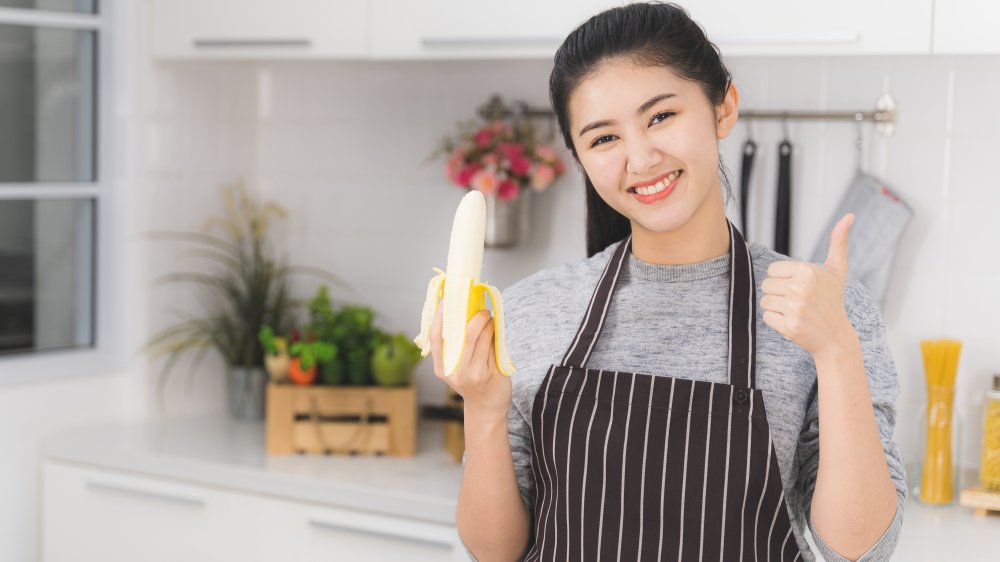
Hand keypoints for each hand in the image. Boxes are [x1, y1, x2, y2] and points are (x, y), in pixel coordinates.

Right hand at [430, 300, 511, 420]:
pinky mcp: (491, 375)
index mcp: (442, 368)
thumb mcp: (456, 368)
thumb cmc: (471, 382)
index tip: (446, 302)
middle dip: (476, 318)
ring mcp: (474, 375)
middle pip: (466, 336)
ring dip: (488, 325)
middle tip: (483, 310)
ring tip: (490, 319)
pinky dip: (495, 336)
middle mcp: (456, 372)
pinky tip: (495, 331)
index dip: (439, 319)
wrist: (487, 407)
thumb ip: (456, 346)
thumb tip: (464, 313)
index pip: (436, 340)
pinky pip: (493, 348)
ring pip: (482, 340)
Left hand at [760, 213, 856, 358]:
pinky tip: (793, 322)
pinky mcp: (788, 326)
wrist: (835, 336)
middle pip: (766, 286)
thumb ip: (838, 242)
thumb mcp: (836, 270)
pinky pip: (766, 317)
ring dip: (776, 308)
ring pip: (764, 301)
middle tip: (797, 301)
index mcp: (807, 271)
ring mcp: (794, 308)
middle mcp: (800, 288)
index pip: (771, 270)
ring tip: (795, 311)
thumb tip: (849, 216)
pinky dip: (776, 321)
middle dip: (778, 294)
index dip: (782, 279)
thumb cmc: (832, 301)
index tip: (798, 287)